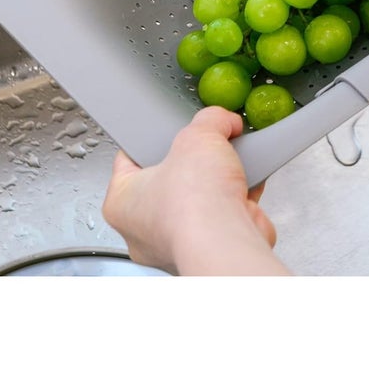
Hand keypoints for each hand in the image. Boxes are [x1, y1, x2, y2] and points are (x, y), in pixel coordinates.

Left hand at [102, 106, 289, 275]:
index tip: (167, 131)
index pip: (129, 160)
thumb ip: (209, 120)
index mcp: (121, 203)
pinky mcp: (210, 249)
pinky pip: (223, 215)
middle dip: (193, 162)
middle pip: (170, 179)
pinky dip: (238, 199)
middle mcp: (144, 230)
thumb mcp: (198, 135)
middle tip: (204, 148)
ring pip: (199, 200)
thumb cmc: (193, 204)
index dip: (151, 139)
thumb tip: (221, 119)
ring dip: (218, 182)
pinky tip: (247, 183)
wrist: (227, 242)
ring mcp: (177, 243)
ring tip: (229, 164)